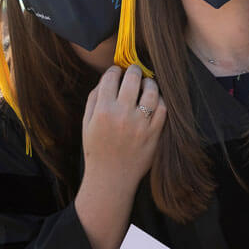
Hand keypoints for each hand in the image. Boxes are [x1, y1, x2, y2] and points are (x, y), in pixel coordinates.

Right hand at [81, 65, 166, 189]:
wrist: (111, 177)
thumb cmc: (97, 150)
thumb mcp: (86, 123)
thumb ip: (93, 99)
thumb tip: (106, 79)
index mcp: (103, 111)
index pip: (111, 78)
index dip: (114, 70)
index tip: (116, 71)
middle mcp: (122, 115)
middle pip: (132, 79)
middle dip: (133, 70)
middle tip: (133, 70)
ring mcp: (140, 124)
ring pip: (151, 91)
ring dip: (149, 82)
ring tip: (146, 82)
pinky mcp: (154, 133)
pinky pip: (162, 109)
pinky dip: (159, 99)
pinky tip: (154, 99)